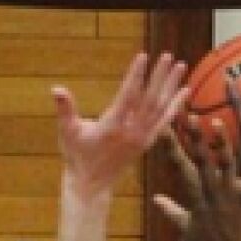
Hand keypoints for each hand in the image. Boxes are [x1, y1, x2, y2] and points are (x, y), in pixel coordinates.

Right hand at [54, 52, 187, 195]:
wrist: (92, 184)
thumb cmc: (77, 156)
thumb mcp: (68, 132)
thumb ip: (65, 110)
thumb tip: (56, 89)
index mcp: (113, 127)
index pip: (128, 96)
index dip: (136, 75)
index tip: (143, 56)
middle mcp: (132, 133)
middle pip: (150, 100)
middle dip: (160, 76)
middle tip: (168, 55)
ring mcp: (142, 138)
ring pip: (161, 109)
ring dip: (172, 86)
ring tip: (182, 65)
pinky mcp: (147, 142)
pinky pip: (165, 121)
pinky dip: (175, 106)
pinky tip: (185, 91)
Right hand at [154, 118, 240, 240]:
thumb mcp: (188, 227)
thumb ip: (172, 210)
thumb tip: (156, 199)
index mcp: (196, 197)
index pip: (180, 167)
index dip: (171, 146)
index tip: (162, 127)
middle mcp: (210, 194)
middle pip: (200, 161)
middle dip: (194, 137)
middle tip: (188, 115)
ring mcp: (229, 196)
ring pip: (224, 164)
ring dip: (221, 143)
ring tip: (217, 122)